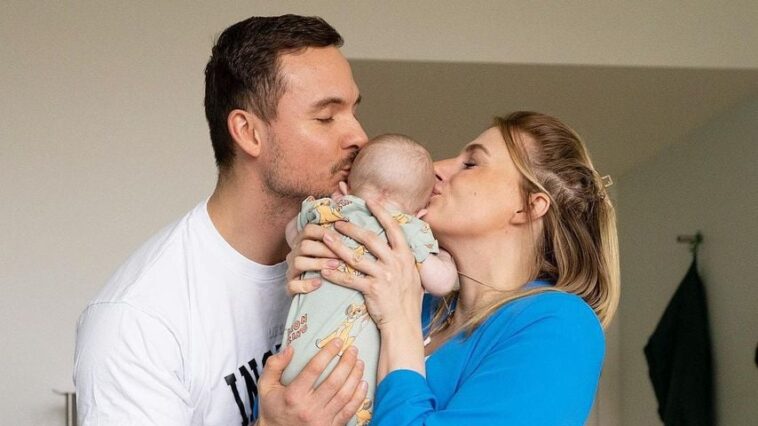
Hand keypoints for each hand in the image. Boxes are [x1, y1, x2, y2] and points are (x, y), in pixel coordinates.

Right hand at [257, 340, 367, 425]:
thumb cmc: (273, 408)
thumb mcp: (266, 386)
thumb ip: (274, 365)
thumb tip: (290, 349)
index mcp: (293, 395)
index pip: (314, 369)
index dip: (328, 353)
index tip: (337, 341)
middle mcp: (308, 408)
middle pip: (334, 381)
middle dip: (347, 362)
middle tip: (353, 349)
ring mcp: (321, 420)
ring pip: (344, 395)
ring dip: (355, 376)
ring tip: (360, 362)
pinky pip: (349, 411)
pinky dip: (358, 396)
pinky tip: (363, 383)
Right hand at [285, 224, 339, 294]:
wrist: (317, 289)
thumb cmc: (327, 264)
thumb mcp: (329, 249)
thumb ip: (335, 239)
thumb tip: (348, 225)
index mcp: (302, 241)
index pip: (308, 230)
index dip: (323, 232)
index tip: (340, 239)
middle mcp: (294, 254)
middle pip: (304, 246)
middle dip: (324, 249)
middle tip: (341, 255)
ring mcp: (291, 270)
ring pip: (298, 263)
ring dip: (318, 263)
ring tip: (335, 266)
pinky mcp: (290, 286)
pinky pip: (292, 285)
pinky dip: (306, 284)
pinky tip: (319, 283)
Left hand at [320, 200, 423, 330]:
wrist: (404, 324)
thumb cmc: (407, 300)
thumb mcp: (412, 275)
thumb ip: (404, 259)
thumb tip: (398, 243)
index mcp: (406, 256)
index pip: (394, 228)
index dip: (381, 213)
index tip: (369, 201)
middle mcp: (396, 263)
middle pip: (371, 239)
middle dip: (352, 228)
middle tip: (338, 222)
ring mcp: (384, 276)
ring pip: (356, 257)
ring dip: (338, 247)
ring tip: (325, 239)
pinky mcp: (372, 290)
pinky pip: (349, 279)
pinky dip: (335, 274)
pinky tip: (324, 270)